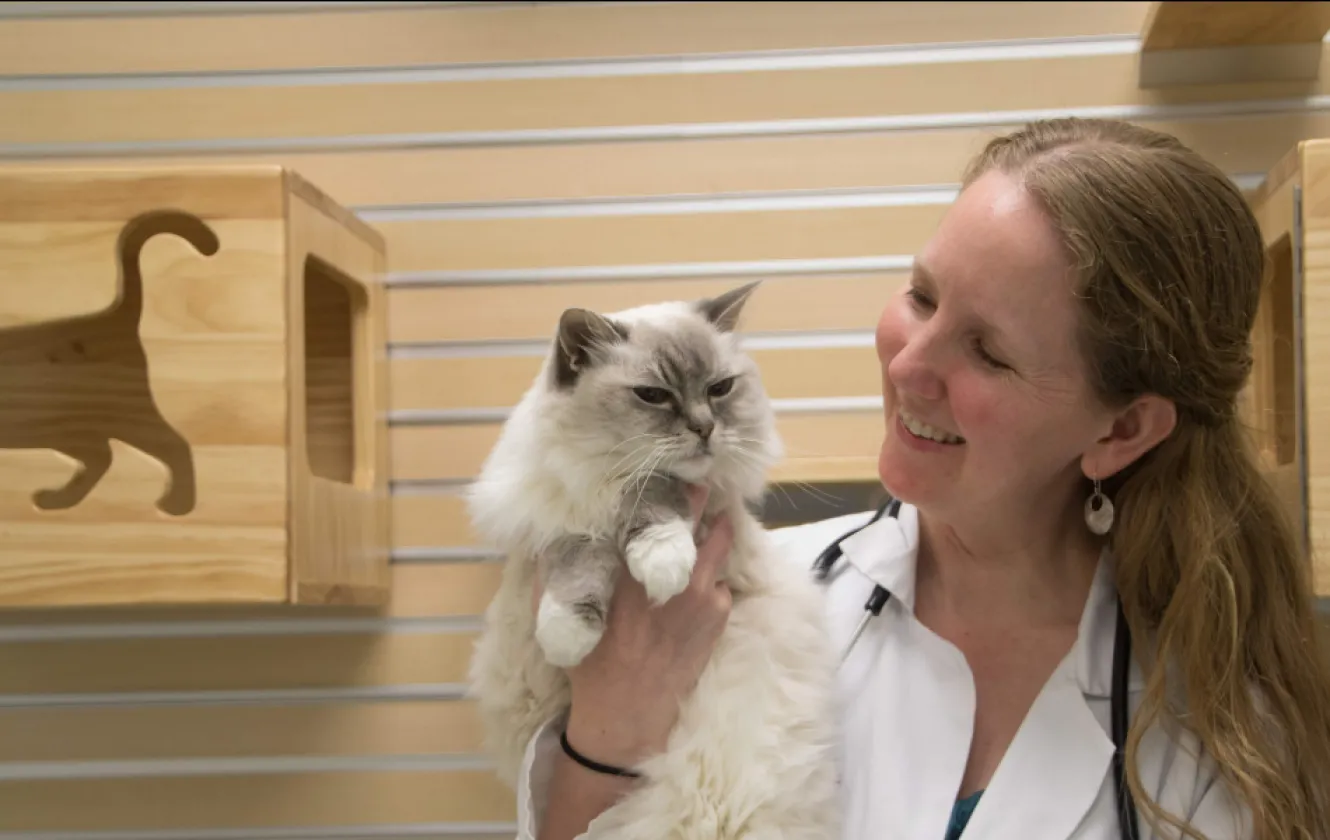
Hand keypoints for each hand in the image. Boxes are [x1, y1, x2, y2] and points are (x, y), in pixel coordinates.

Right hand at [536, 484, 733, 767]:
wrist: (627, 714)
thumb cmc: (591, 664)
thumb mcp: (562, 616)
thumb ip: (554, 573)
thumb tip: (550, 539)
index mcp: (630, 573)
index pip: (654, 514)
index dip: (665, 488)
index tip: (666, 472)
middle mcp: (672, 578)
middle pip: (697, 518)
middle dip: (696, 496)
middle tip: (694, 481)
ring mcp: (702, 596)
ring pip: (718, 545)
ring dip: (711, 532)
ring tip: (705, 520)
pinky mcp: (718, 616)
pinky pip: (720, 581)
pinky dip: (711, 575)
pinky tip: (696, 580)